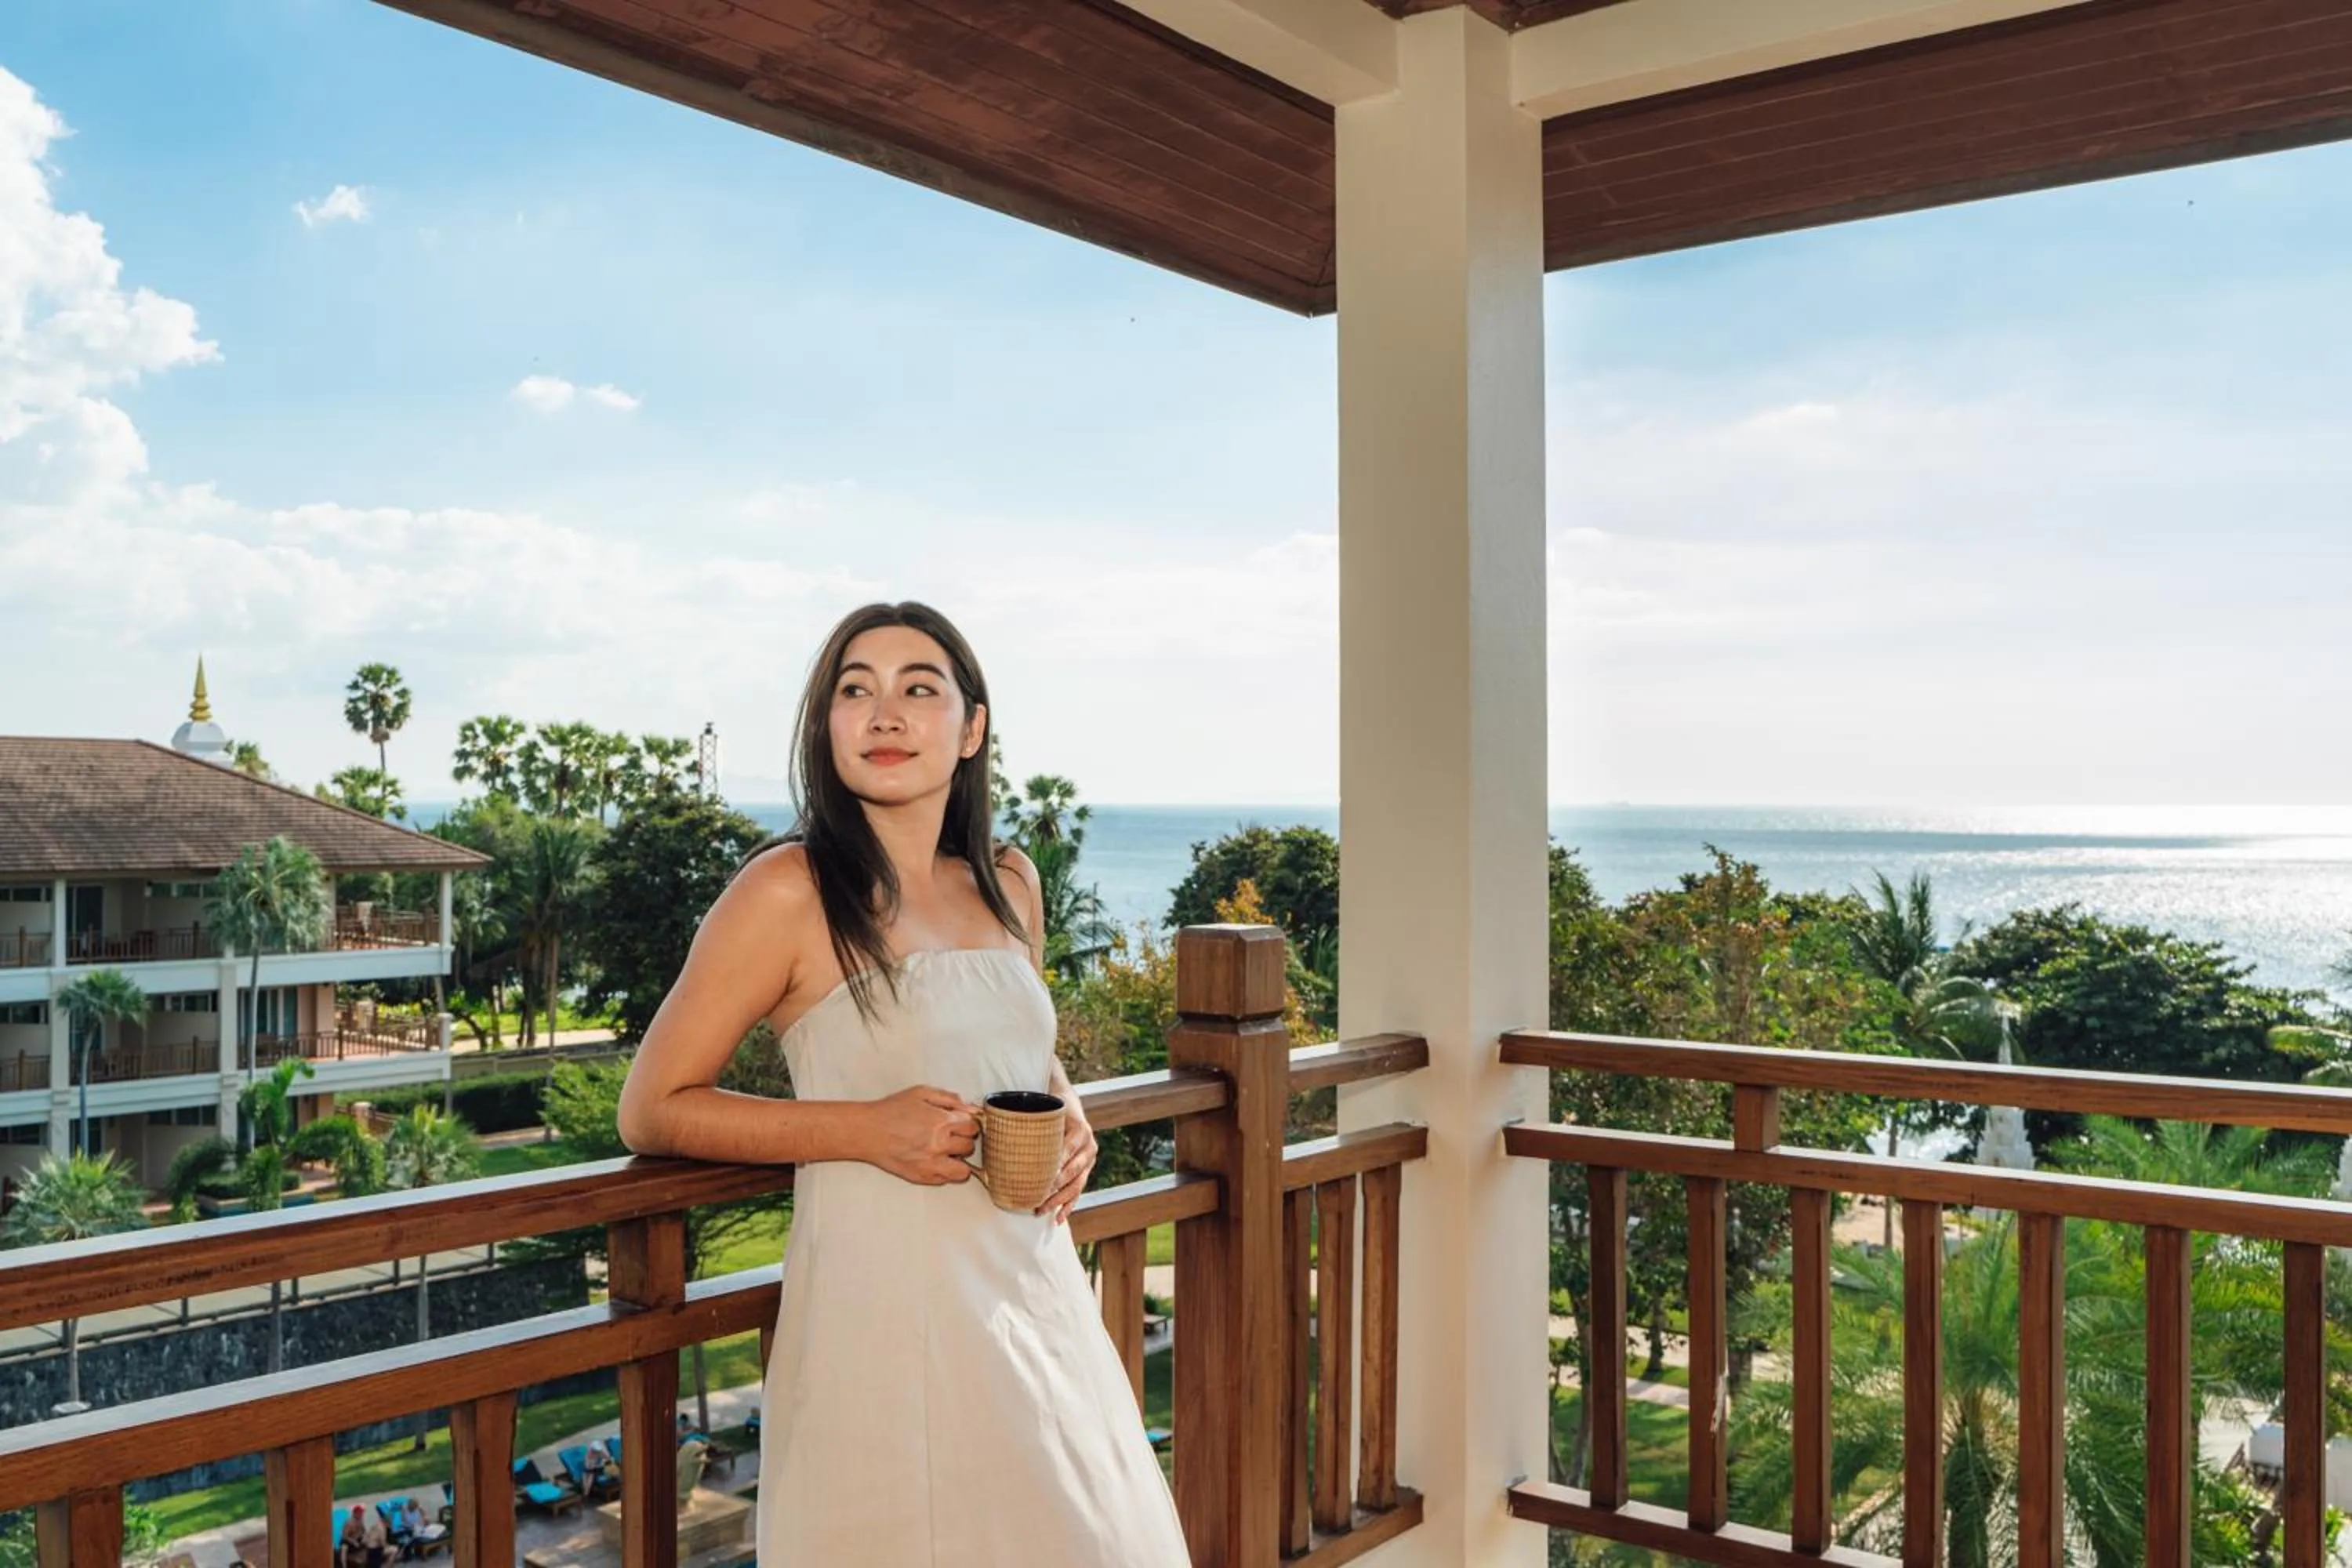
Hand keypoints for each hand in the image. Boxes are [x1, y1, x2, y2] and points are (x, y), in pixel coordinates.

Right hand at [866, 1085, 982, 1185]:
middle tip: (949, 1135)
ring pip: (964, 1169)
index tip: (959, 1124)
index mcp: (942, 1121)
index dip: (966, 1123)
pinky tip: (934, 1160)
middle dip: (962, 1139)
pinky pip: (946, 1179)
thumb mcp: (921, 1093)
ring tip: (946, 1152)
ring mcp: (932, 1163)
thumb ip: (949, 1099)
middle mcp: (940, 1144)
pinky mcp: (922, 1176)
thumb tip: (970, 1108)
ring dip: (958, 1159)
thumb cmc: (891, 1110)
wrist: (867, 1131)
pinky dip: (945, 1171)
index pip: (972, 1126)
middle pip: (969, 1146)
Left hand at [1037, 1105, 1097, 1224]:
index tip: (1039, 1179)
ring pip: (1075, 1185)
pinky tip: (1059, 1217)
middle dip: (1053, 1188)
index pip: (1067, 1151)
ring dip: (1058, 1201)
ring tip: (1041, 1210)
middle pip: (1072, 1171)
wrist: (1069, 1104)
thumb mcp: (1047, 1109)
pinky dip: (1069, 1205)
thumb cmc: (1053, 1107)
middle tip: (1036, 1198)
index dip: (1055, 1165)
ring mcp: (1089, 1159)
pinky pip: (1078, 1191)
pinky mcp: (1086, 1170)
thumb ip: (1034, 1121)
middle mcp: (1089, 1146)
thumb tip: (1002, 1129)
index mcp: (1081, 1130)